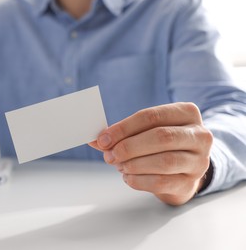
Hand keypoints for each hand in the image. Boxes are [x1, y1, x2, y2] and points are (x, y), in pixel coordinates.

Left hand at [89, 103, 212, 205]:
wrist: (182, 170)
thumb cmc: (160, 146)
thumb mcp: (145, 132)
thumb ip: (123, 133)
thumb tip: (95, 139)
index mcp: (186, 112)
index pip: (151, 116)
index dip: (123, 128)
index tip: (103, 139)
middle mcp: (199, 135)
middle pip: (160, 137)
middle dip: (129, 146)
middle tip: (109, 155)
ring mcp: (199, 161)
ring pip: (163, 161)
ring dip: (133, 164)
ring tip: (119, 165)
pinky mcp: (190, 183)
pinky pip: (161, 182)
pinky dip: (139, 180)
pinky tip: (128, 177)